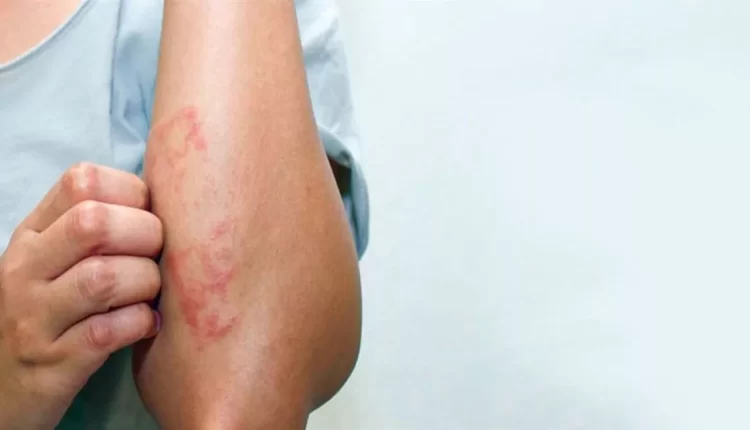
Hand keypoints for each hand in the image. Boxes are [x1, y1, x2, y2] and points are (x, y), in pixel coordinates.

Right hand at [0, 163, 162, 429]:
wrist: (1, 388)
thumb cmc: (51, 313)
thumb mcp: (56, 261)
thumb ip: (96, 228)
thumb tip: (167, 199)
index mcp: (32, 234)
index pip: (83, 181)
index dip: (132, 193)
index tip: (149, 217)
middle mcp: (25, 269)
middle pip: (94, 224)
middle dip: (146, 234)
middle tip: (158, 256)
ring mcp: (34, 317)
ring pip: (103, 278)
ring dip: (146, 282)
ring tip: (151, 293)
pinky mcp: (53, 363)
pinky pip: (108, 331)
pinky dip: (141, 322)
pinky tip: (148, 324)